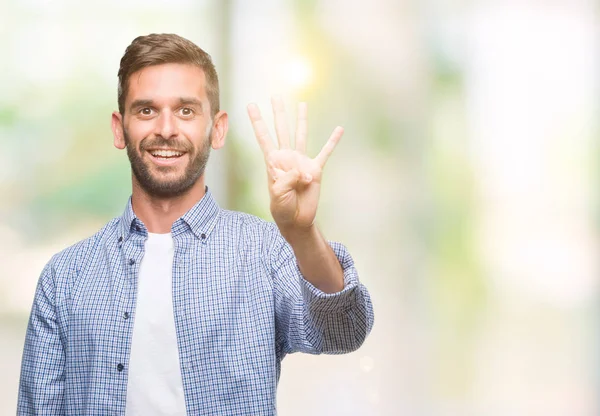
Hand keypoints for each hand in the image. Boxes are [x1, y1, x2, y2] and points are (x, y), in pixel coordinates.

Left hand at [247, 96, 342, 234]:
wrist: (296, 219)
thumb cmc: (282, 207)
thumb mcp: (279, 193)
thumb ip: (288, 179)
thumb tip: (304, 171)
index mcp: (273, 161)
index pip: (264, 137)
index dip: (257, 122)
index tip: (251, 106)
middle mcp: (287, 157)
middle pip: (282, 129)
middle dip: (278, 113)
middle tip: (275, 96)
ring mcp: (301, 161)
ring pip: (301, 135)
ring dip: (301, 119)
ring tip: (302, 104)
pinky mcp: (316, 169)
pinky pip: (325, 153)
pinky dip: (332, 141)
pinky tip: (339, 129)